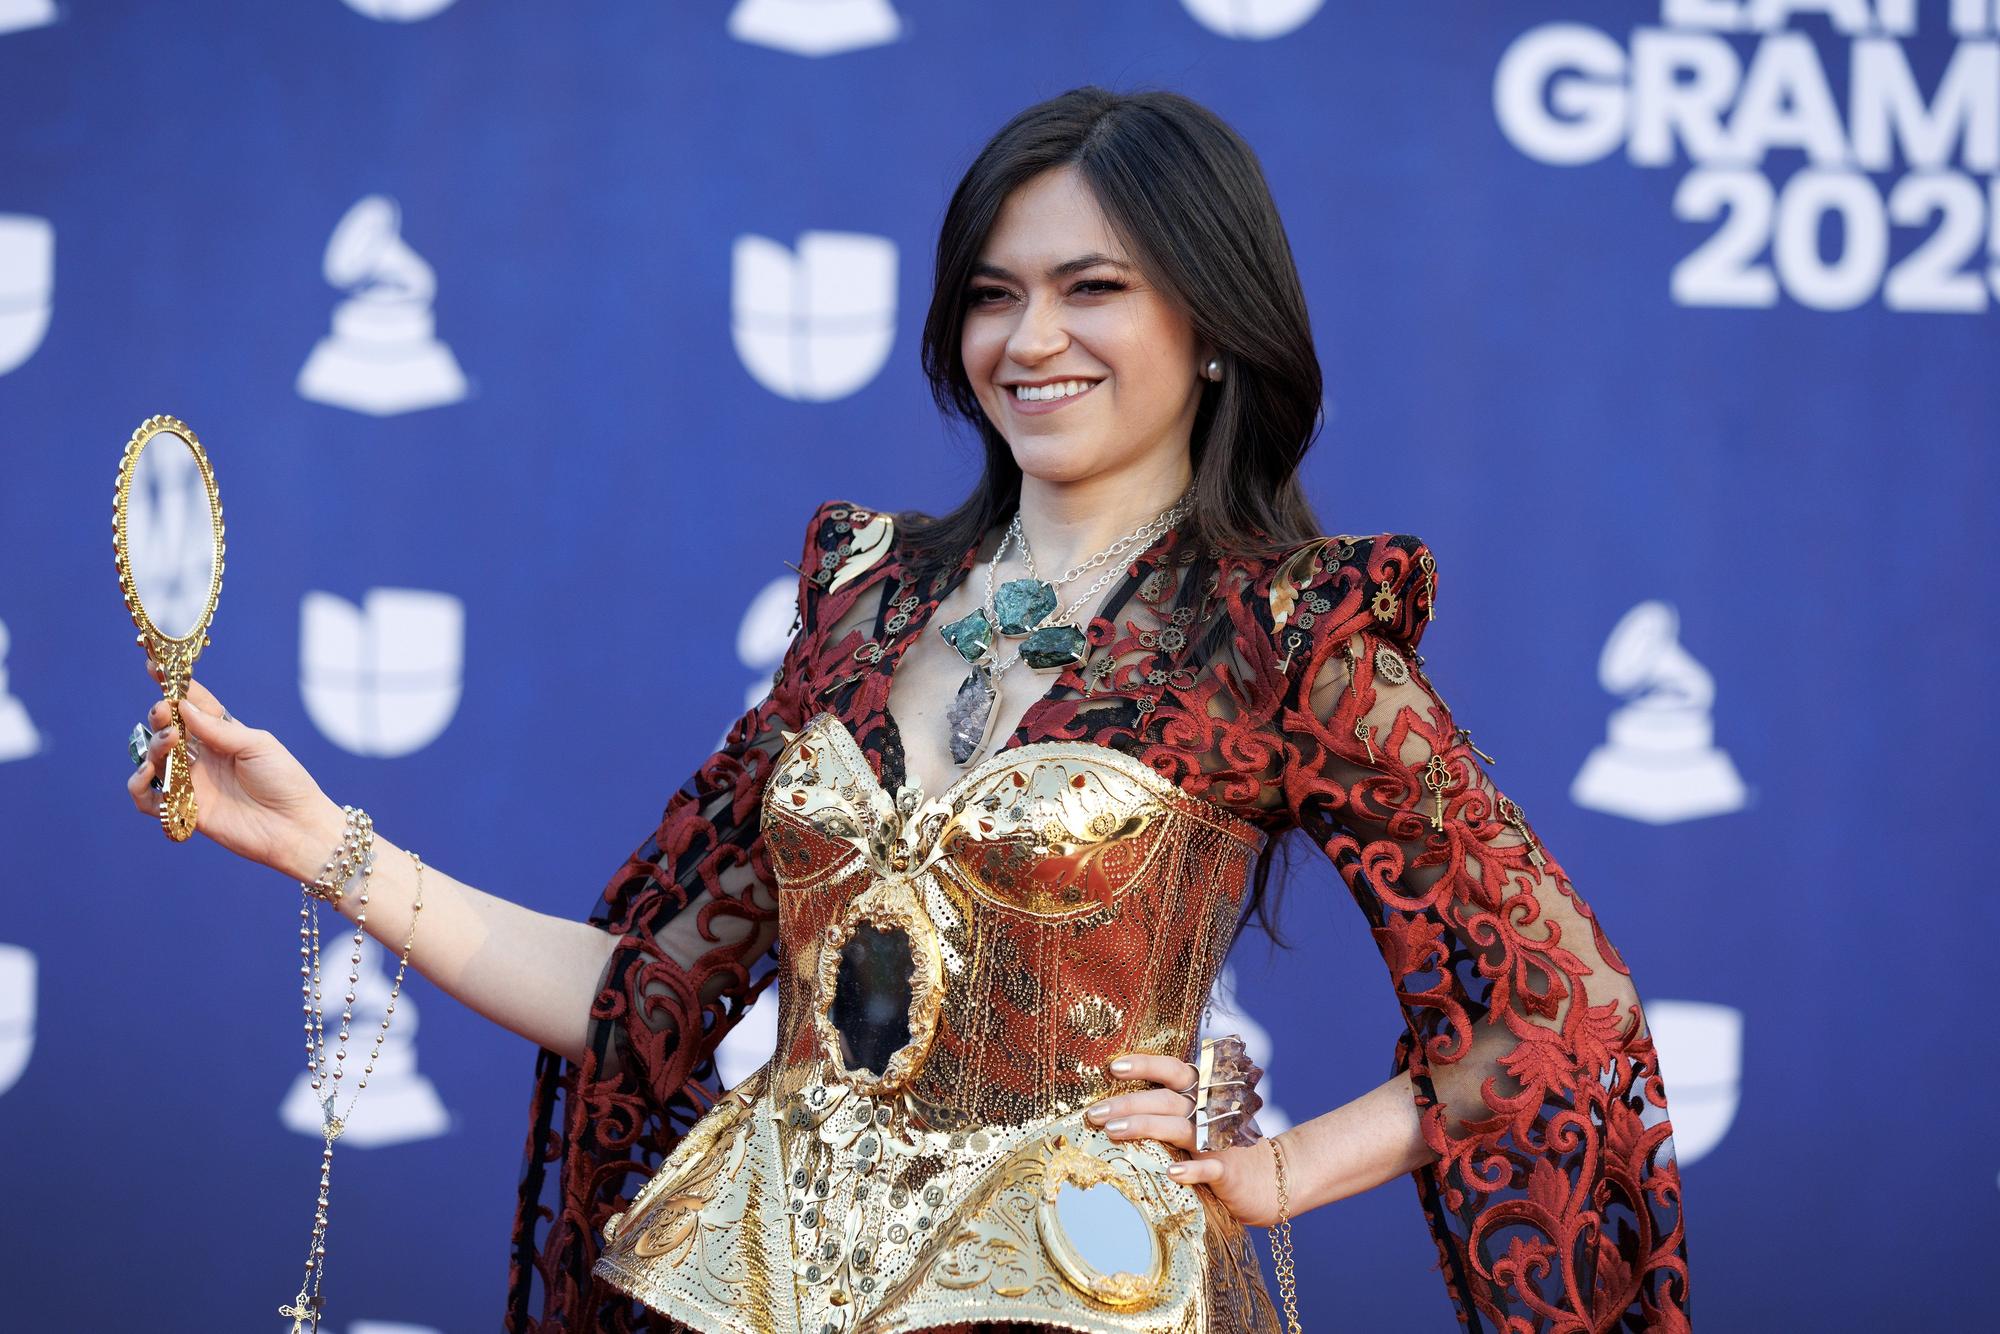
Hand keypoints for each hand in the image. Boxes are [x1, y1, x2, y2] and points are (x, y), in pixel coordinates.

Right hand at [126, 662, 340, 876]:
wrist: (296, 826)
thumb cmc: (285, 781)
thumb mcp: (257, 745)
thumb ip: (219, 729)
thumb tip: (183, 708)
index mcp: (222, 735)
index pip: (192, 706)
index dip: (173, 688)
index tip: (153, 666)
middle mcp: (202, 756)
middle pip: (166, 729)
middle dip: (160, 716)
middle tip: (165, 713)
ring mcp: (191, 782)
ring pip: (153, 758)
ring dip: (154, 746)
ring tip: (171, 742)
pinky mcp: (183, 809)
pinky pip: (146, 797)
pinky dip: (139, 783)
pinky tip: (149, 772)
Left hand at [1088, 1052, 1284, 1227]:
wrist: (1271, 1178)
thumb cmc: (1219, 1145)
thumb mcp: (1196, 1120)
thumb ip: (1164, 1109)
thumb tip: (1111, 1106)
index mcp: (1201, 1094)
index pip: (1173, 1070)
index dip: (1145, 1064)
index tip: (1113, 1067)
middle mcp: (1209, 1111)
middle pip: (1167, 1099)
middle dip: (1129, 1103)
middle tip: (1094, 1112)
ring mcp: (1220, 1141)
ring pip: (1180, 1128)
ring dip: (1147, 1126)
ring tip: (1114, 1131)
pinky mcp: (1229, 1171)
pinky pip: (1210, 1168)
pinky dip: (1192, 1170)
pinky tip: (1172, 1173)